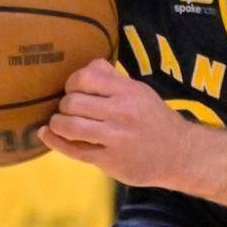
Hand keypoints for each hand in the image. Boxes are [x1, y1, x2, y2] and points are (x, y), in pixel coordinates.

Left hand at [40, 61, 194, 188]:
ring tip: (59, 123)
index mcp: (128, 91)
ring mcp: (115, 138)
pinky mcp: (110, 161)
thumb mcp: (140, 92)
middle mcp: (121, 112)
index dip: (72, 83)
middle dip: (64, 106)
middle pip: (73, 103)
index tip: (74, 91)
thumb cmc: (155, 120)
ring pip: (70, 126)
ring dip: (58, 123)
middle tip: (69, 111)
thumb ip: (113, 79)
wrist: (180, 153)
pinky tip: (47, 135)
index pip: (86, 78)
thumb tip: (89, 65)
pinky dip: (55, 141)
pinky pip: (74, 151)